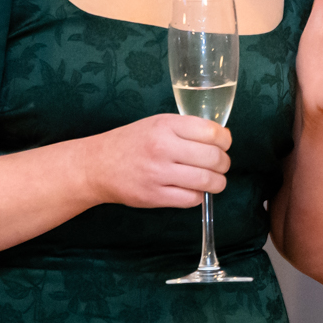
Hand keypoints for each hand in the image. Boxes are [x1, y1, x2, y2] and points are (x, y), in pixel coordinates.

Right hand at [80, 114, 230, 209]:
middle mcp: (163, 148)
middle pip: (213, 158)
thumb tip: (221, 138)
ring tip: (214, 181)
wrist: (98, 165)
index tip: (224, 144)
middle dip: (224, 163)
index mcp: (166, 125)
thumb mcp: (157, 123)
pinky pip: (191, 199)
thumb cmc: (131, 142)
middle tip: (221, 165)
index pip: (211, 132)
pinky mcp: (154, 196)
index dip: (225, 140)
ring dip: (217, 183)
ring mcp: (158, 174)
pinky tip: (194, 191)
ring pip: (206, 181)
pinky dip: (199, 196)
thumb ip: (186, 128)